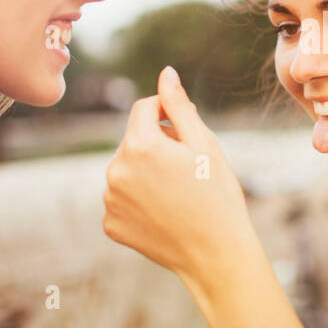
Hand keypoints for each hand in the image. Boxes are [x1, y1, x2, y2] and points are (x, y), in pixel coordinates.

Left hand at [102, 66, 257, 289]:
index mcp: (139, 145)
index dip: (167, 113)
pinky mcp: (110, 224)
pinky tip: (165, 213)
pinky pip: (122, 199)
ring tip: (178, 194)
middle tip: (189, 170)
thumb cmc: (218, 195)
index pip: (144, 108)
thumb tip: (165, 73)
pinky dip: (139, 201)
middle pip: (134, 140)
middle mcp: (115, 170)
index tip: (188, 133)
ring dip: (147, 172)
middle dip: (157, 145)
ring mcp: (110, 200)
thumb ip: (178, 106)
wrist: (216, 254)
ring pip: (127, 170)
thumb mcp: (204, 144)